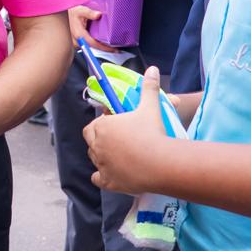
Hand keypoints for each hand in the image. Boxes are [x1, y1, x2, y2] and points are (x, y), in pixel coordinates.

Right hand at [67, 6, 116, 51]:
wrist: (62, 16)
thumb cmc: (71, 13)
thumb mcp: (80, 10)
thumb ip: (90, 13)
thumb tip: (98, 15)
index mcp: (79, 34)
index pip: (94, 44)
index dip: (105, 48)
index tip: (114, 50)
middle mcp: (77, 41)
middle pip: (93, 48)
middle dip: (104, 48)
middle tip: (115, 48)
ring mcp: (76, 43)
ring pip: (90, 47)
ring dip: (99, 46)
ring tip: (110, 45)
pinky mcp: (77, 43)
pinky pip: (87, 46)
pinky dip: (94, 44)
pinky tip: (101, 41)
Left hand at [84, 66, 171, 193]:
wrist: (160, 163)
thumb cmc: (152, 132)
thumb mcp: (150, 107)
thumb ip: (149, 87)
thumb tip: (152, 69)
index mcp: (102, 127)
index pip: (93, 126)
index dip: (103, 126)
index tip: (117, 127)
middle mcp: (97, 145)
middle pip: (91, 142)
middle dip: (100, 140)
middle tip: (118, 141)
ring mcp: (101, 164)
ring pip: (94, 160)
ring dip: (103, 157)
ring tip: (120, 156)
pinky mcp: (107, 182)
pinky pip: (97, 179)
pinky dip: (103, 177)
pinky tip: (112, 175)